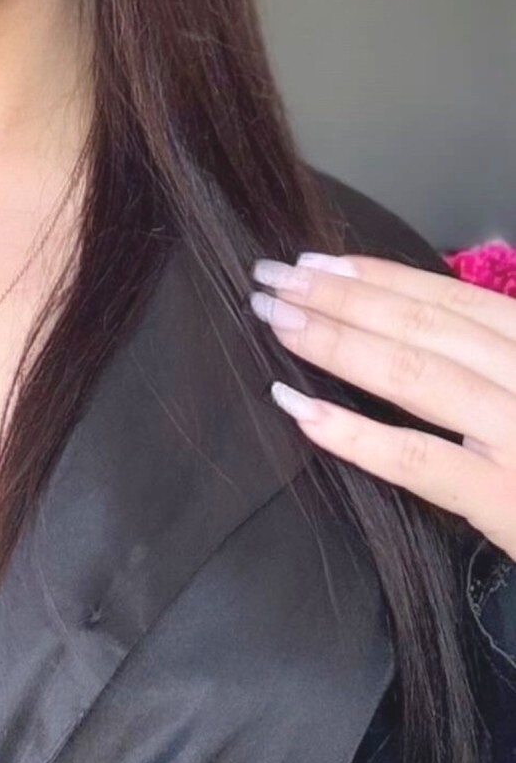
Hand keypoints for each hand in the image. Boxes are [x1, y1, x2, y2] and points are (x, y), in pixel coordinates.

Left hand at [248, 251, 515, 562]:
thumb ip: (496, 358)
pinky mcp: (504, 501)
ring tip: (275, 320)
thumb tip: (410, 320)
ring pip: (416, 375)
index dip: (380, 277)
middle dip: (341, 297)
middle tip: (270, 278)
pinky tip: (298, 409)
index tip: (318, 261)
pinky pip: (415, 459)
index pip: (454, 300)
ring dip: (336, 341)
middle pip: (425, 327)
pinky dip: (351, 431)